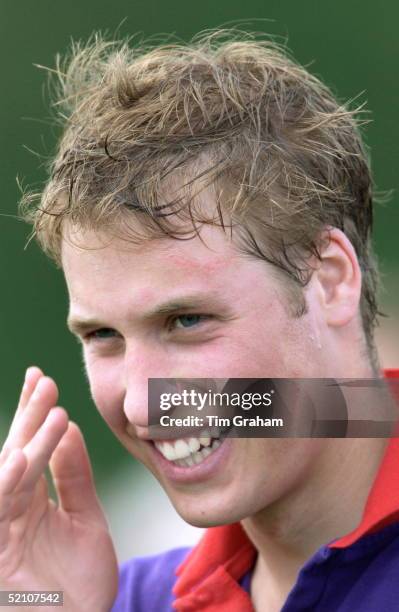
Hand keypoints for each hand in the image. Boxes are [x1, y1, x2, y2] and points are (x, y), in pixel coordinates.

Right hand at [0, 368, 117, 611]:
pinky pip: (0, 511)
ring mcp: (4, 527)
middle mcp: (14, 507)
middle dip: (30, 416)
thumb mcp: (86, 518)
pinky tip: (20, 458)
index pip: (30, 446)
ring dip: (29, 442)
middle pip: (17, 451)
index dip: (35, 413)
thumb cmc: (78, 583)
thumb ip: (75, 475)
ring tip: (52, 412)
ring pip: (11, 476)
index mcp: (33, 498)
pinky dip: (7, 484)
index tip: (43, 380)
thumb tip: (70, 427)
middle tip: (43, 381)